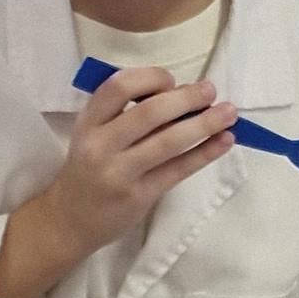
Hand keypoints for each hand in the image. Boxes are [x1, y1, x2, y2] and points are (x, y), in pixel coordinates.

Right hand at [0, 68, 238, 297]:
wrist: (70, 219)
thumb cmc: (89, 168)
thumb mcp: (95, 133)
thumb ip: (128, 113)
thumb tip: (185, 94)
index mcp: (89, 122)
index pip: (119, 86)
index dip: (151, 78)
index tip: (170, 81)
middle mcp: (101, 146)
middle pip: (150, 113)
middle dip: (187, 98)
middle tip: (210, 91)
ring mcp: (120, 173)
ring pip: (168, 142)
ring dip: (204, 124)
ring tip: (228, 113)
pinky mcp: (139, 196)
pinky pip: (178, 170)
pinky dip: (205, 153)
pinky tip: (224, 141)